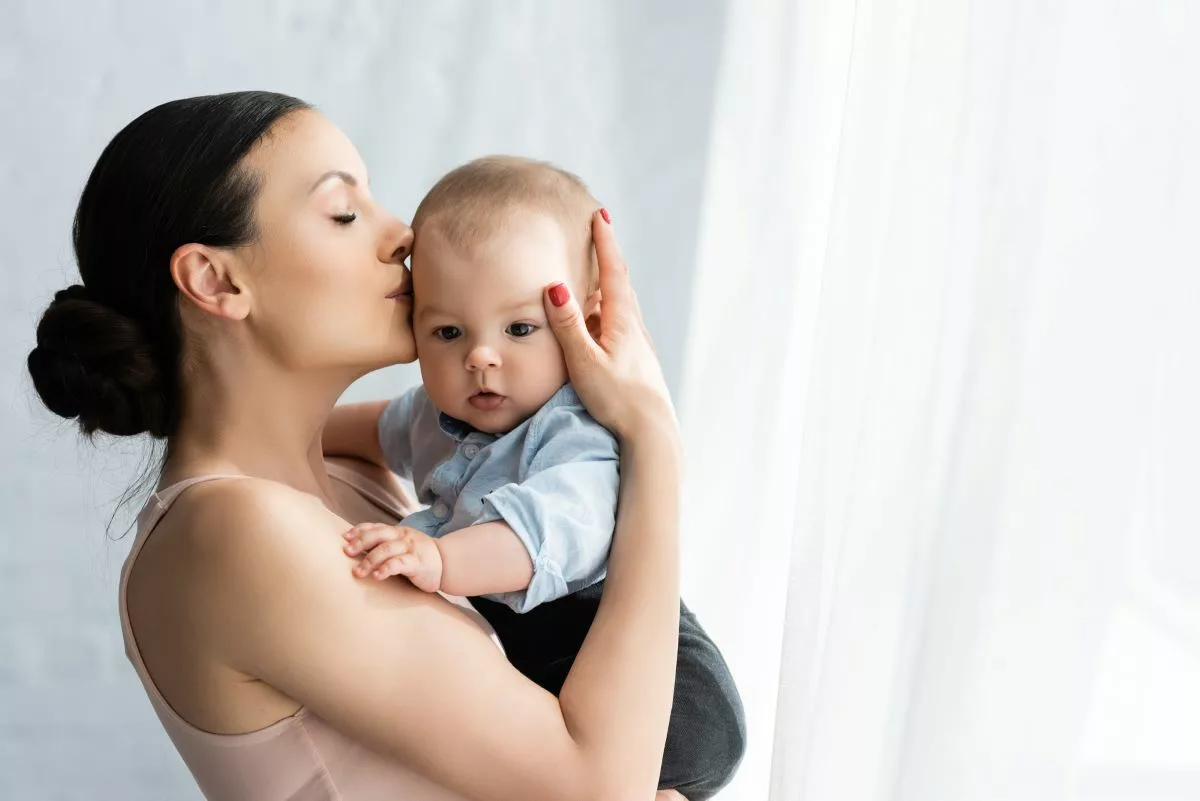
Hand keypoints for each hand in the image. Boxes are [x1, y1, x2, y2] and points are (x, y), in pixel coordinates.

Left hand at [342, 523, 442, 592]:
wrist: (447, 564)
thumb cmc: (419, 556)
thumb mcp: (402, 546)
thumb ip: (384, 545)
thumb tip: (355, 549)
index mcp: (398, 532)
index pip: (375, 527)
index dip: (359, 531)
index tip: (345, 538)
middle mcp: (403, 536)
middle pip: (378, 534)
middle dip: (360, 542)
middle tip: (347, 552)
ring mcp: (411, 548)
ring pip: (386, 549)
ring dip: (369, 560)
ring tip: (358, 572)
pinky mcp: (418, 562)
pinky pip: (399, 564)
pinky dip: (386, 569)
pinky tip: (377, 576)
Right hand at [543, 209, 675, 440]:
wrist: (651, 431)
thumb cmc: (617, 398)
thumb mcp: (585, 361)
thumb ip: (568, 324)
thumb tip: (556, 286)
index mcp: (622, 321)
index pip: (613, 271)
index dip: (605, 242)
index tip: (599, 215)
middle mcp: (633, 327)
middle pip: (619, 284)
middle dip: (608, 257)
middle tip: (598, 232)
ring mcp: (637, 344)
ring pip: (619, 306)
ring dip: (606, 286)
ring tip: (592, 273)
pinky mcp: (635, 360)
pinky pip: (618, 325)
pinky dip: (606, 312)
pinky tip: (597, 322)